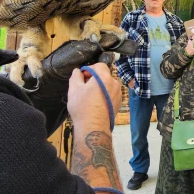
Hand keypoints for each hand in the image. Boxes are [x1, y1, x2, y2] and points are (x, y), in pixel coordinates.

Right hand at [17, 33, 135, 135]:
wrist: (93, 127)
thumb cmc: (82, 107)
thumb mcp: (74, 89)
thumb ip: (75, 76)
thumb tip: (77, 71)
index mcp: (104, 77)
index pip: (99, 65)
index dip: (89, 68)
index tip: (83, 77)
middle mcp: (114, 84)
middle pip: (104, 75)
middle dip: (94, 78)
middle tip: (84, 86)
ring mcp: (118, 94)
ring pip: (108, 84)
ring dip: (100, 86)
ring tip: (90, 95)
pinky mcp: (119, 103)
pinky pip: (111, 93)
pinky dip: (105, 94)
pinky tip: (96, 102)